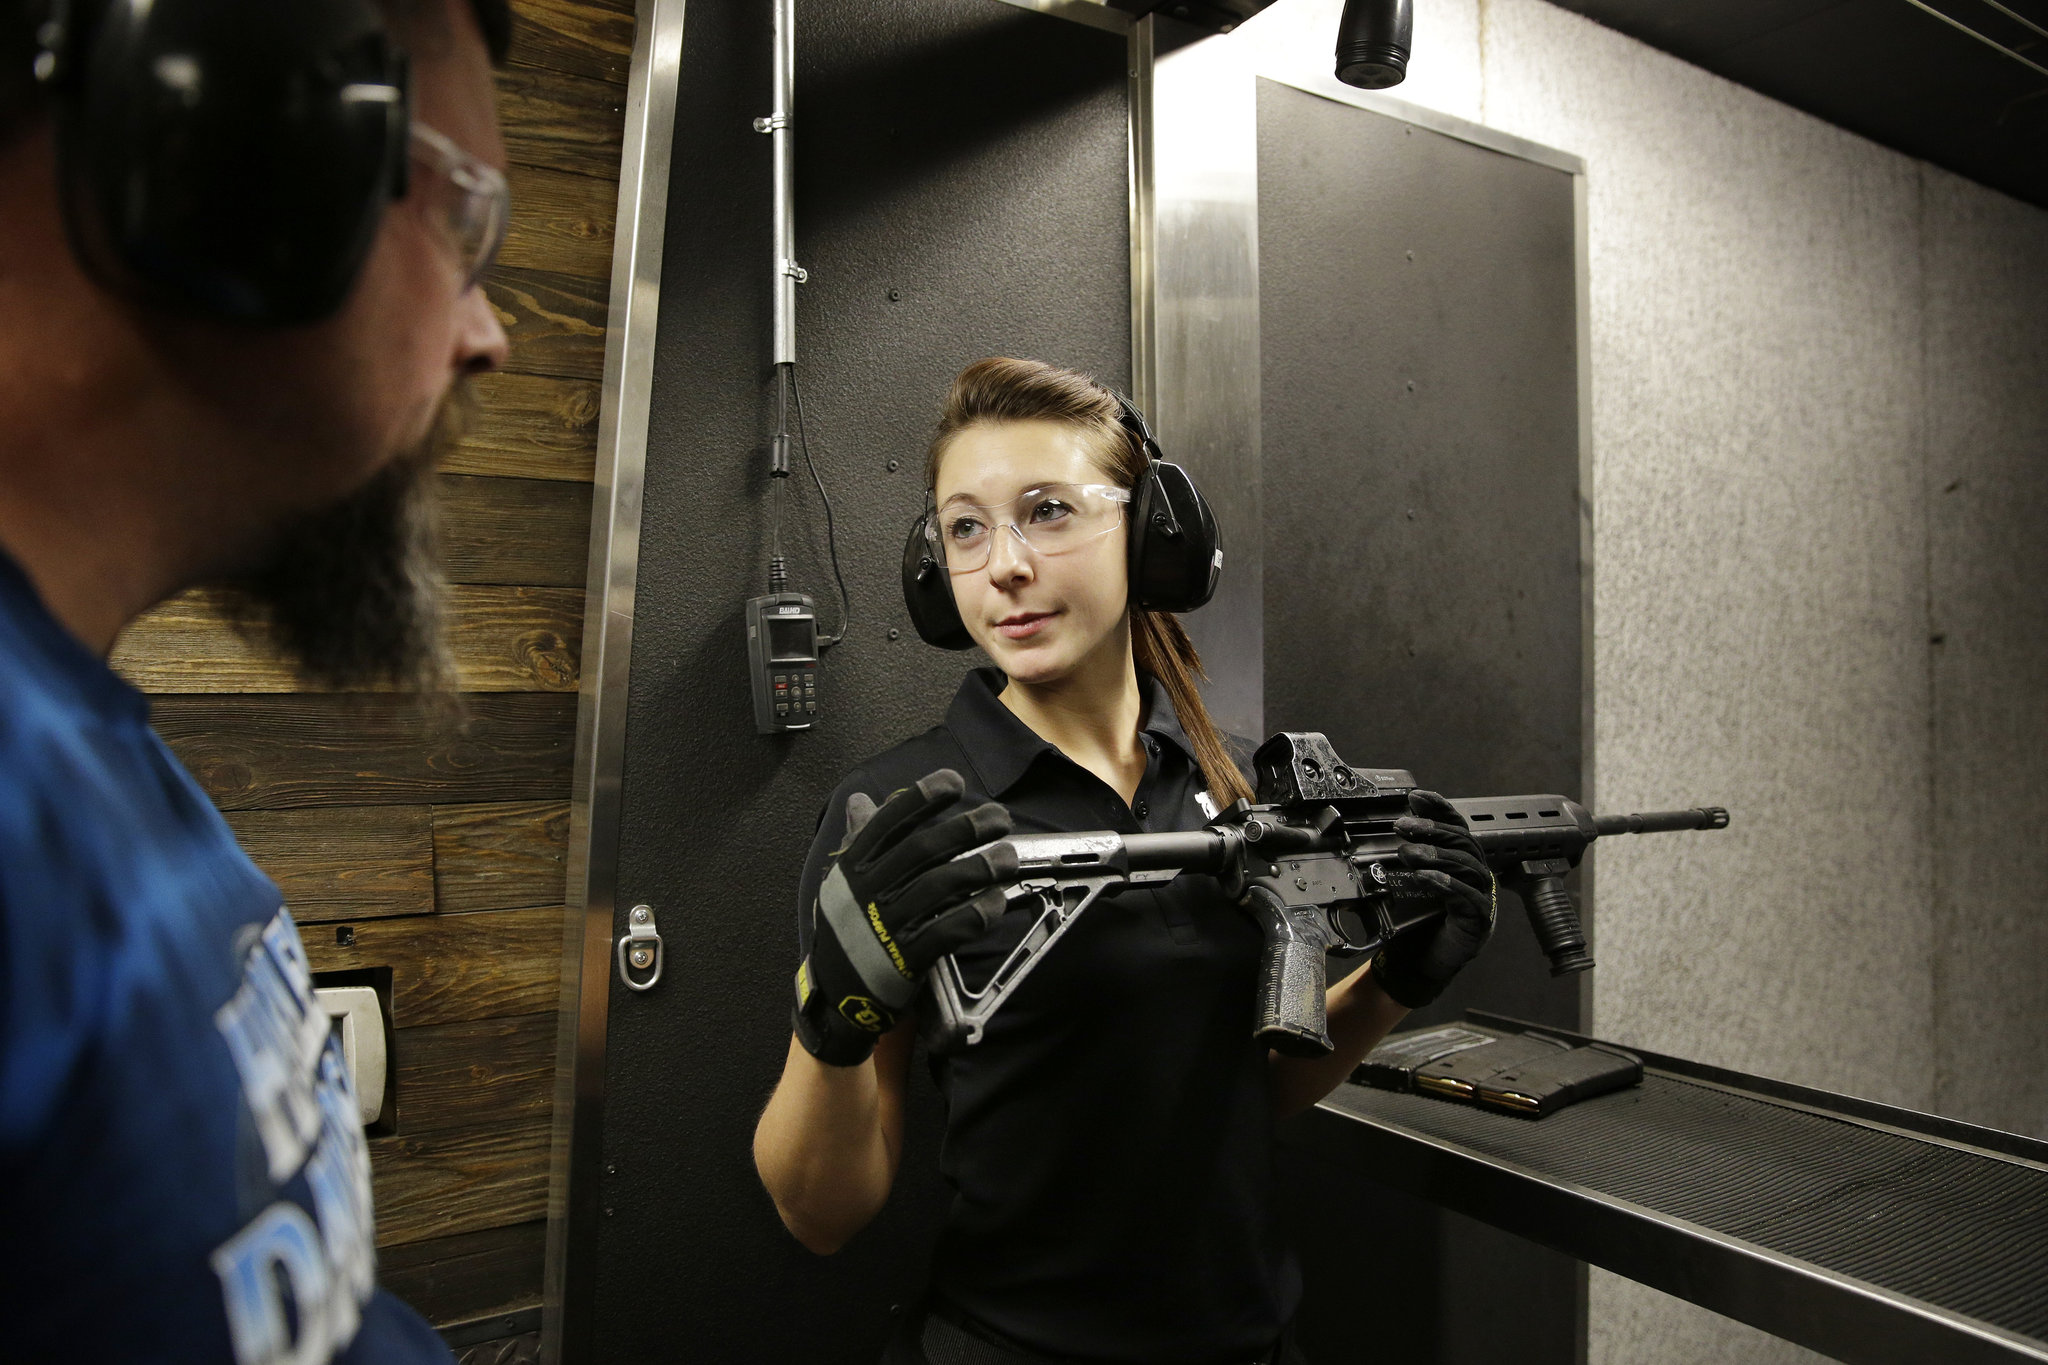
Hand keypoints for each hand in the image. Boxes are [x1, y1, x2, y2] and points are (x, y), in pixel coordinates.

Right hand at [793, 770, 1015, 1064]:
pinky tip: (996, 902)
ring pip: (938, 887)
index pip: (888, 823)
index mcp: (852, 867)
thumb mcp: (843, 884)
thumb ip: (857, 841)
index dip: (922, 798)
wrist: (836, 996)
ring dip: (979, 868)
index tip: (954, 782)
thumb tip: (859, 800)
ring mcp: (884, 926)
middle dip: (965, 828)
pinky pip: (945, 931)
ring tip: (1009, 857)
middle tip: (999, 817)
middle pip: (921, 849)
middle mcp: (866, 891)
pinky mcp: (904, 959)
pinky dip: (974, 914)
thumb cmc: (848, 930)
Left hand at [1369, 791, 1496, 1008]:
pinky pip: (1469, 898)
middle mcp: (1475, 878)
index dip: (1440, 809)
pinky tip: (1425, 876)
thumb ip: (1407, 857)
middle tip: (1403, 826)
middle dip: (1433, 830)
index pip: (1456, 828)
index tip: (1417, 797)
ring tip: (1409, 852)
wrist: (1415, 967)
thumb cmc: (1412, 925)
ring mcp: (1481, 900)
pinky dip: (1447, 884)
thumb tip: (1394, 826)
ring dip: (1438, 855)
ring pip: (1468, 867)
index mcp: (1461, 865)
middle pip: (1464, 843)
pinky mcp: (1479, 923)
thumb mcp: (1406, 882)